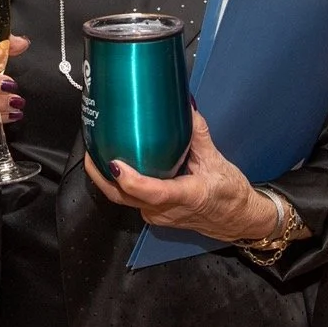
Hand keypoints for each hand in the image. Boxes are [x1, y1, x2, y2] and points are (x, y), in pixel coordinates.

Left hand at [84, 109, 278, 242]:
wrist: (237, 221)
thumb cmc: (230, 193)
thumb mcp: (217, 161)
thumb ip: (198, 133)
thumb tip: (185, 105)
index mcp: (185, 197)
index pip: (151, 192)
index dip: (130, 179)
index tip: (114, 162)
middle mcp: (165, 211)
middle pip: (124, 197)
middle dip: (102, 176)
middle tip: (90, 149)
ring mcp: (157, 216)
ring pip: (123, 200)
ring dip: (106, 179)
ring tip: (96, 151)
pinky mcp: (154, 214)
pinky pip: (129, 200)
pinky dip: (118, 183)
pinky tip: (114, 164)